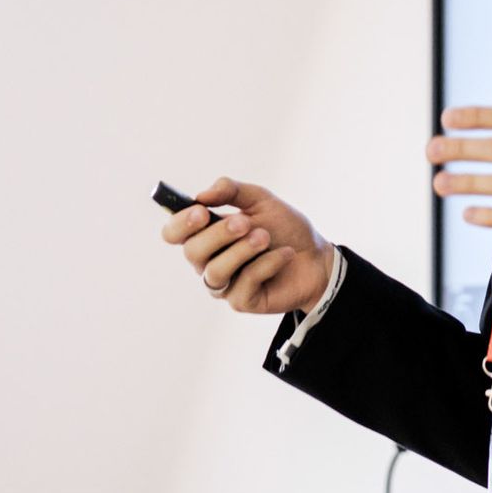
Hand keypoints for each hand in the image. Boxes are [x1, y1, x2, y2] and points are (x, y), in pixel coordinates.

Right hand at [159, 176, 335, 314]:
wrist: (317, 257)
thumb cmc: (284, 228)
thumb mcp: (260, 200)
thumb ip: (231, 191)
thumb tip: (201, 195)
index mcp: (206, 234)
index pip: (173, 233)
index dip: (180, 224)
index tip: (201, 211)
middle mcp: (208, 260)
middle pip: (192, 252)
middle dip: (219, 235)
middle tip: (245, 223)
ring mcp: (224, 284)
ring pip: (215, 271)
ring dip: (242, 251)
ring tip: (265, 237)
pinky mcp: (242, 301)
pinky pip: (244, 283)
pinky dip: (266, 265)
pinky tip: (284, 254)